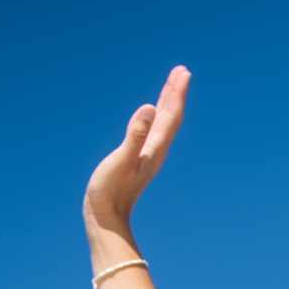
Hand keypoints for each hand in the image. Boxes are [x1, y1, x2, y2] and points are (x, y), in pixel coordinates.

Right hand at [84, 66, 189, 238]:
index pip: (171, 115)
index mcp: (154, 148)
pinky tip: (152, 115)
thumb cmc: (110, 189)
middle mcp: (155, 150)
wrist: (106, 216)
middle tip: (181, 71)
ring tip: (171, 86)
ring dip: (167, 103)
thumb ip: (135, 133)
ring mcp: (148, 155)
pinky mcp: (138, 159)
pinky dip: (155, 117)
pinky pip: (152, 132)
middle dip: (175, 93)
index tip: (183, 73)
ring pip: (163, 124)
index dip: (176, 93)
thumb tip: (150, 108)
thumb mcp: (122, 158)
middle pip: (171, 116)